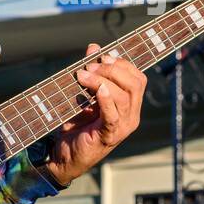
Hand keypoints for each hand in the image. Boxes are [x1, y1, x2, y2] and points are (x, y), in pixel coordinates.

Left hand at [45, 43, 146, 187]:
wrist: (65, 156)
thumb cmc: (77, 126)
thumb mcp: (85, 95)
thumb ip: (92, 72)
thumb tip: (93, 47)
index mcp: (130, 106)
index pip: (138, 79)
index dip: (123, 63)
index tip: (103, 56)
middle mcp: (132, 116)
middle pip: (134, 84)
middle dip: (113, 69)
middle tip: (91, 65)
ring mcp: (122, 127)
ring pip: (123, 97)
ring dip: (102, 80)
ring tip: (82, 76)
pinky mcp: (109, 136)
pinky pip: (113, 115)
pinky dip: (105, 99)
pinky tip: (96, 90)